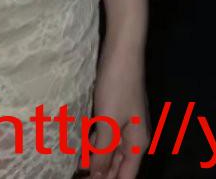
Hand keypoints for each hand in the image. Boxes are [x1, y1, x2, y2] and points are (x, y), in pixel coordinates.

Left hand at [85, 34, 148, 178]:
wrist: (122, 49)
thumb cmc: (118, 85)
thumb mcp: (109, 122)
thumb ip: (103, 152)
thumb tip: (98, 177)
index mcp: (138, 143)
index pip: (126, 176)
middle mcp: (134, 137)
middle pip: (118, 166)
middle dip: (101, 174)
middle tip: (78, 177)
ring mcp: (125, 123)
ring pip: (110, 151)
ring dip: (95, 159)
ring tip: (77, 166)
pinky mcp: (115, 111)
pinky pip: (105, 135)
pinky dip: (94, 143)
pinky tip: (81, 146)